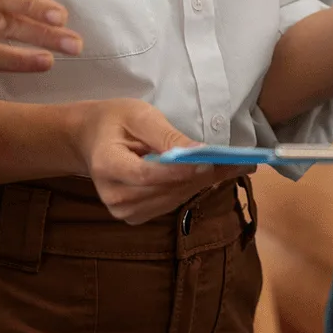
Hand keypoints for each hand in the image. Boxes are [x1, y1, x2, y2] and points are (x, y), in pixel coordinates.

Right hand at [71, 99, 252, 223]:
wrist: (91, 140)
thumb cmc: (115, 121)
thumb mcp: (139, 115)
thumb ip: (167, 136)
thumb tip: (200, 153)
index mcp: (107, 165)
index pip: (146, 175)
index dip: (178, 171)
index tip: (209, 163)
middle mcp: (113, 195)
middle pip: (165, 189)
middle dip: (204, 175)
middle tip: (241, 163)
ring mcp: (123, 211)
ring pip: (173, 199)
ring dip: (204, 182)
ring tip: (235, 166)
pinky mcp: (134, 217)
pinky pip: (170, 203)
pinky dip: (192, 188)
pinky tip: (211, 174)